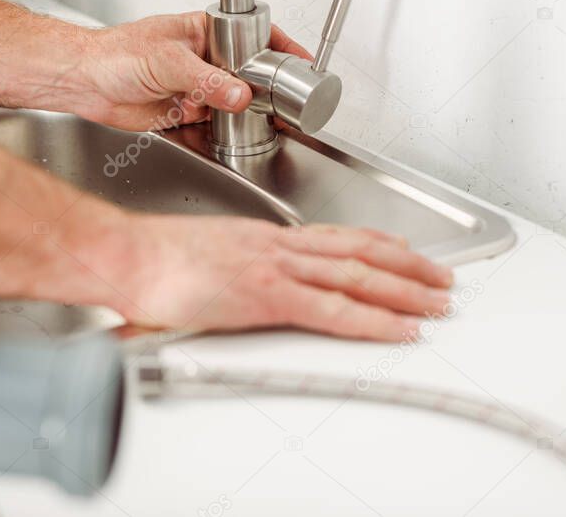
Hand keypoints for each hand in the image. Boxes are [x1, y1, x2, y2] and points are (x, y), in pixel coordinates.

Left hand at [67, 12, 312, 130]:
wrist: (85, 83)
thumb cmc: (116, 54)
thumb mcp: (169, 62)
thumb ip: (207, 80)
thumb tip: (240, 94)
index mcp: (204, 33)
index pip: (252, 35)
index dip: (279, 49)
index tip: (301, 64)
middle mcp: (203, 60)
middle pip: (247, 74)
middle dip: (263, 91)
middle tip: (280, 105)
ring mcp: (195, 87)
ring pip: (232, 103)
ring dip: (241, 115)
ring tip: (255, 124)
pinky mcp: (184, 113)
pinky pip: (212, 125)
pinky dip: (220, 134)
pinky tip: (226, 137)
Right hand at [88, 213, 452, 340]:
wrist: (126, 254)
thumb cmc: (148, 259)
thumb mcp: (196, 258)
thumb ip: (218, 272)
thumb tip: (222, 288)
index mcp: (259, 237)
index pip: (330, 238)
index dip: (373, 245)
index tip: (399, 252)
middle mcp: (274, 246)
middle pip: (357, 251)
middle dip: (405, 266)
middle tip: (439, 278)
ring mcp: (274, 268)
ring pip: (356, 274)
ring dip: (404, 289)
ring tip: (436, 300)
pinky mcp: (266, 295)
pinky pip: (333, 309)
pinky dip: (372, 319)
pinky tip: (398, 327)